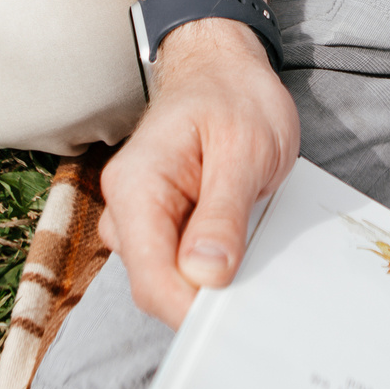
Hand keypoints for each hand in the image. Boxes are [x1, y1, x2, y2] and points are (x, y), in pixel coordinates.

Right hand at [95, 17, 298, 328]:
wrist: (223, 66)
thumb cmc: (235, 98)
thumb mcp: (244, 150)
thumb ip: (222, 214)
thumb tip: (204, 276)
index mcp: (137, 188)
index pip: (152, 278)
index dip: (192, 311)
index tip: (238, 322)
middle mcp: (126, 208)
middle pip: (157, 286)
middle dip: (206, 299)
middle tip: (264, 292)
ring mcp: (139, 219)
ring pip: (169, 279)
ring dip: (212, 281)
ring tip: (258, 254)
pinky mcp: (160, 224)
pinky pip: (181, 263)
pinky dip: (213, 266)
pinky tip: (246, 247)